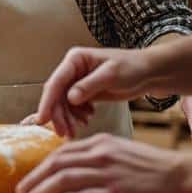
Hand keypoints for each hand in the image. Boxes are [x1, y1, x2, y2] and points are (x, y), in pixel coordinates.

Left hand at [14, 133, 189, 192]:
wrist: (183, 177)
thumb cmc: (156, 170)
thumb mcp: (123, 153)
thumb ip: (101, 159)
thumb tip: (80, 173)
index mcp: (101, 143)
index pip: (62, 152)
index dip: (42, 166)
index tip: (30, 178)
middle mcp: (100, 154)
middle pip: (55, 164)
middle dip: (33, 179)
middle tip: (18, 192)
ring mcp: (106, 173)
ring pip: (61, 180)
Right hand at [34, 46, 160, 138]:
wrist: (149, 73)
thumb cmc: (132, 67)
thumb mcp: (111, 75)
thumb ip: (89, 85)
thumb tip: (69, 98)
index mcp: (75, 59)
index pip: (55, 82)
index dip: (47, 102)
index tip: (42, 120)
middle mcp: (72, 69)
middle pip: (57, 95)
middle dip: (58, 115)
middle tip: (63, 133)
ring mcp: (78, 81)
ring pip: (63, 103)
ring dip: (67, 118)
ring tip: (74, 131)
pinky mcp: (85, 92)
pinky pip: (73, 107)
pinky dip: (76, 116)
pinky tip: (86, 120)